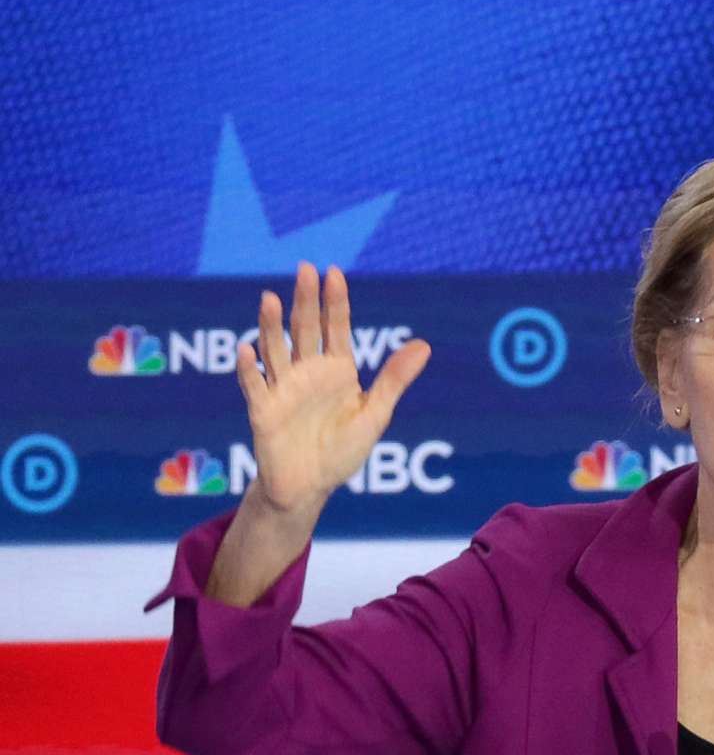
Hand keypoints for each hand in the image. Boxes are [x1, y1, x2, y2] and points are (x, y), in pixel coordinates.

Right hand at [236, 262, 430, 516]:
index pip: (336, 329)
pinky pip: (255, 386)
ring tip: (270, 298)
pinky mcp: (264, 411)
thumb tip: (424, 345)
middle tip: (305, 269)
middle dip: (305, 301)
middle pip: (305, 330)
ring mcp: (283, 389)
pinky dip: (249, 369)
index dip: (335, 302)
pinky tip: (247, 349)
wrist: (311, 486)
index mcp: (337, 371)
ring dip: (271, 325)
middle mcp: (308, 373)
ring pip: (275, 350)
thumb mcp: (375, 414)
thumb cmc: (343, 450)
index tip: (334, 273)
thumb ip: (393, 379)